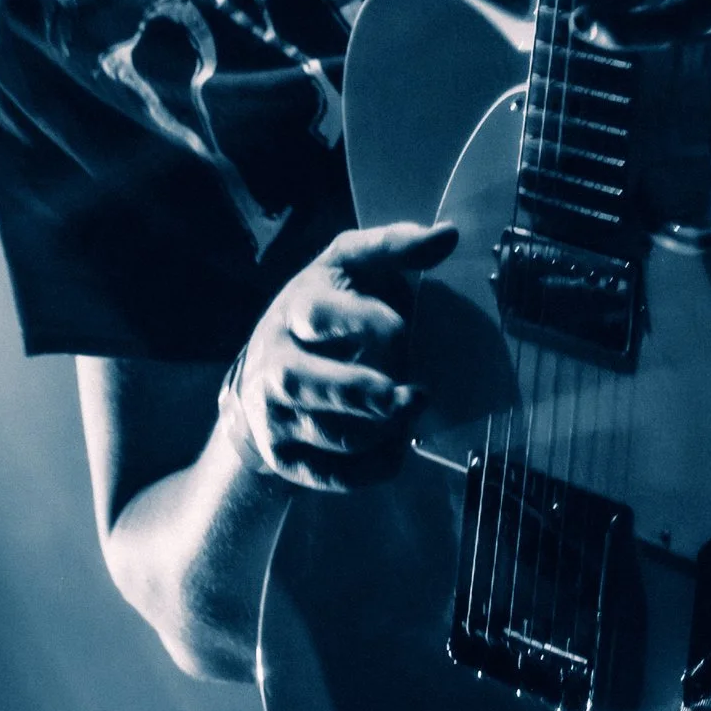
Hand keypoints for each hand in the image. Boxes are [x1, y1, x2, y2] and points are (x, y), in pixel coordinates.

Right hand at [224, 218, 459, 490]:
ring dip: (381, 432)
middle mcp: (276, 364)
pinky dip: (372, 468)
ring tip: (414, 412)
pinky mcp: (286, 458)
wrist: (261, 383)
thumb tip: (449, 234)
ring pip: (329, 434)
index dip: (361, 321)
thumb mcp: (346, 271)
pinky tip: (397, 449)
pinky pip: (333, 475)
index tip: (402, 329)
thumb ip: (393, 249)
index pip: (318, 314)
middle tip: (416, 395)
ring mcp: (276, 415)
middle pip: (308, 384)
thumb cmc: (322, 316)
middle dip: (365, 392)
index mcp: (295, 312)